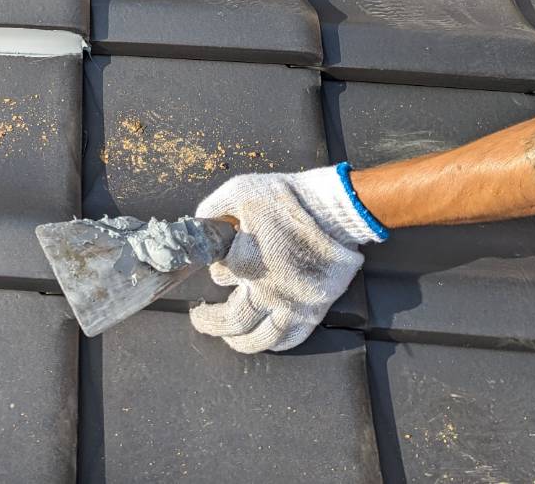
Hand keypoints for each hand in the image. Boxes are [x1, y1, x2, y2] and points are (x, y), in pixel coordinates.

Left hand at [189, 165, 385, 353]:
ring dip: (239, 341)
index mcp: (245, 263)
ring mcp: (292, 304)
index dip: (215, 270)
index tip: (217, 267)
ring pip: (260, 338)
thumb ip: (214, 209)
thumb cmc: (286, 199)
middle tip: (200, 317)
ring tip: (229, 337)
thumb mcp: (239, 191)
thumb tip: (201, 222)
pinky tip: (267, 338)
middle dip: (210, 321)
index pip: (218, 276)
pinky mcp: (314, 309)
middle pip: (231, 321)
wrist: (334, 209)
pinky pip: (292, 339)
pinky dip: (275, 343)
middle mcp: (266, 291)